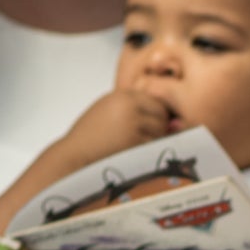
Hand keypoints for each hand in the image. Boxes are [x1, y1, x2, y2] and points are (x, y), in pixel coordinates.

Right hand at [56, 88, 172, 169]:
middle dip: (159, 128)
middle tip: (144, 140)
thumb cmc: (91, 137)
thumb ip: (134, 110)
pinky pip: (155, 144)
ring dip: (155, 140)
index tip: (152, 128)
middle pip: (162, 114)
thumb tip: (174, 123)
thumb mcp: (109, 112)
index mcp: (122, 95)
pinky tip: (134, 154)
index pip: (155, 101)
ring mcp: (133, 121)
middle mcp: (128, 104)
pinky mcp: (134, 139)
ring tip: (136, 146)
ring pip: (161, 130)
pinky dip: (150, 151)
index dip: (158, 116)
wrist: (75, 153)